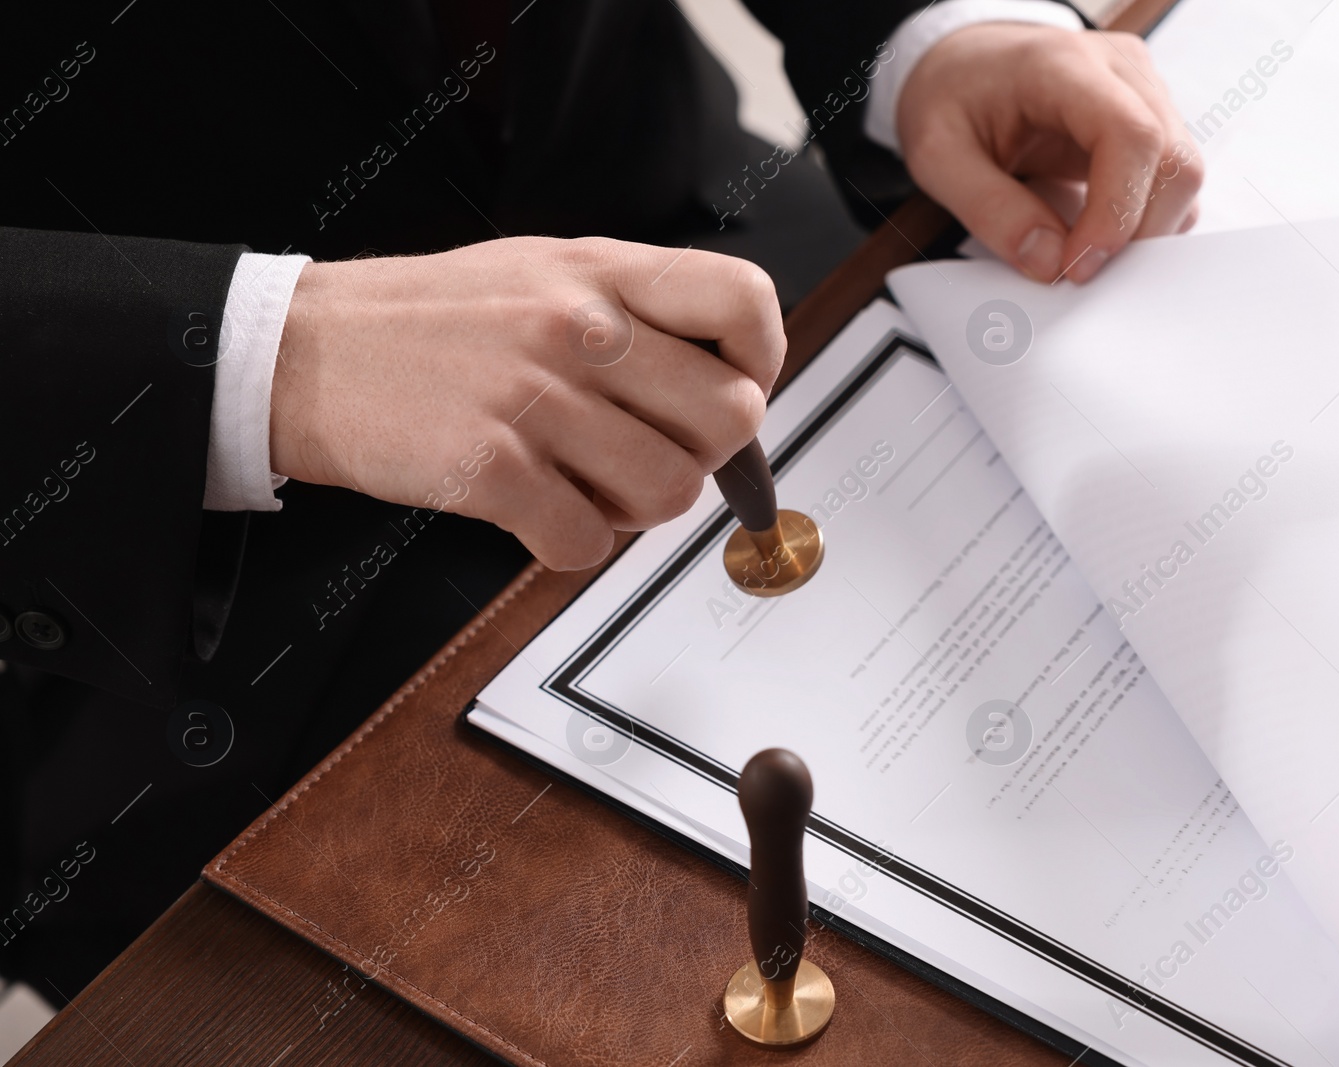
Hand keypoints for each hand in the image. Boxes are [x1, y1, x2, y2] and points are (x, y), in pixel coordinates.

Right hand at [269, 237, 784, 569]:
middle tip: (652, 453)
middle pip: (729, 419)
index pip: (744, 301)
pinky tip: (539, 510)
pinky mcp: (491, 470)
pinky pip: (587, 544)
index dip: (761, 360)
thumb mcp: (543, 273)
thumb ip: (636, 314)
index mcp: (601, 271)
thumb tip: (728, 387)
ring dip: (638, 509)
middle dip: (705, 456)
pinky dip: (572, 545)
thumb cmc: (432, 320)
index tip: (734, 389)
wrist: (307, 352)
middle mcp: (579, 327)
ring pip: (670, 493)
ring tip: (587, 484)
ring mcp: (535, 399)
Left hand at [897, 24, 1202, 283]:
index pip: (1130, 134)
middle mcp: (1119, 69)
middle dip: (1134, 234)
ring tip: (1083, 254)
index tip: (1081, 265)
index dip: (1117, 211)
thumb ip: (989, 209)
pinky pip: (1169, 180)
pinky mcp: (1148, 119)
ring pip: (1181, 174)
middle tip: (1077, 272)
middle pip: (1172, 159)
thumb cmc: (949, 97)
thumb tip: (1050, 263)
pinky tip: (1098, 234)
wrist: (963, 65)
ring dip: (1143, 231)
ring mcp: (1142, 91)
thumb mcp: (937, 155)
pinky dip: (1144, 220)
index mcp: (1062, 65)